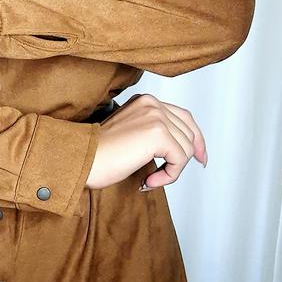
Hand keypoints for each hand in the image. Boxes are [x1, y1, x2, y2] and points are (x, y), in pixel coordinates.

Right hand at [86, 93, 207, 190]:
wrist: (81, 159)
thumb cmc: (98, 154)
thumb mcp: (130, 134)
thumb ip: (153, 132)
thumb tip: (182, 149)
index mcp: (146, 101)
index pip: (183, 117)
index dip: (196, 139)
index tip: (200, 157)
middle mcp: (152, 104)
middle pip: (189, 133)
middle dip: (183, 159)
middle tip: (165, 176)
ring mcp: (156, 117)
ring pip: (187, 148)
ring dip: (172, 170)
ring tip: (150, 178)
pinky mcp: (158, 134)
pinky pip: (180, 159)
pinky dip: (169, 175)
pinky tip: (150, 180)